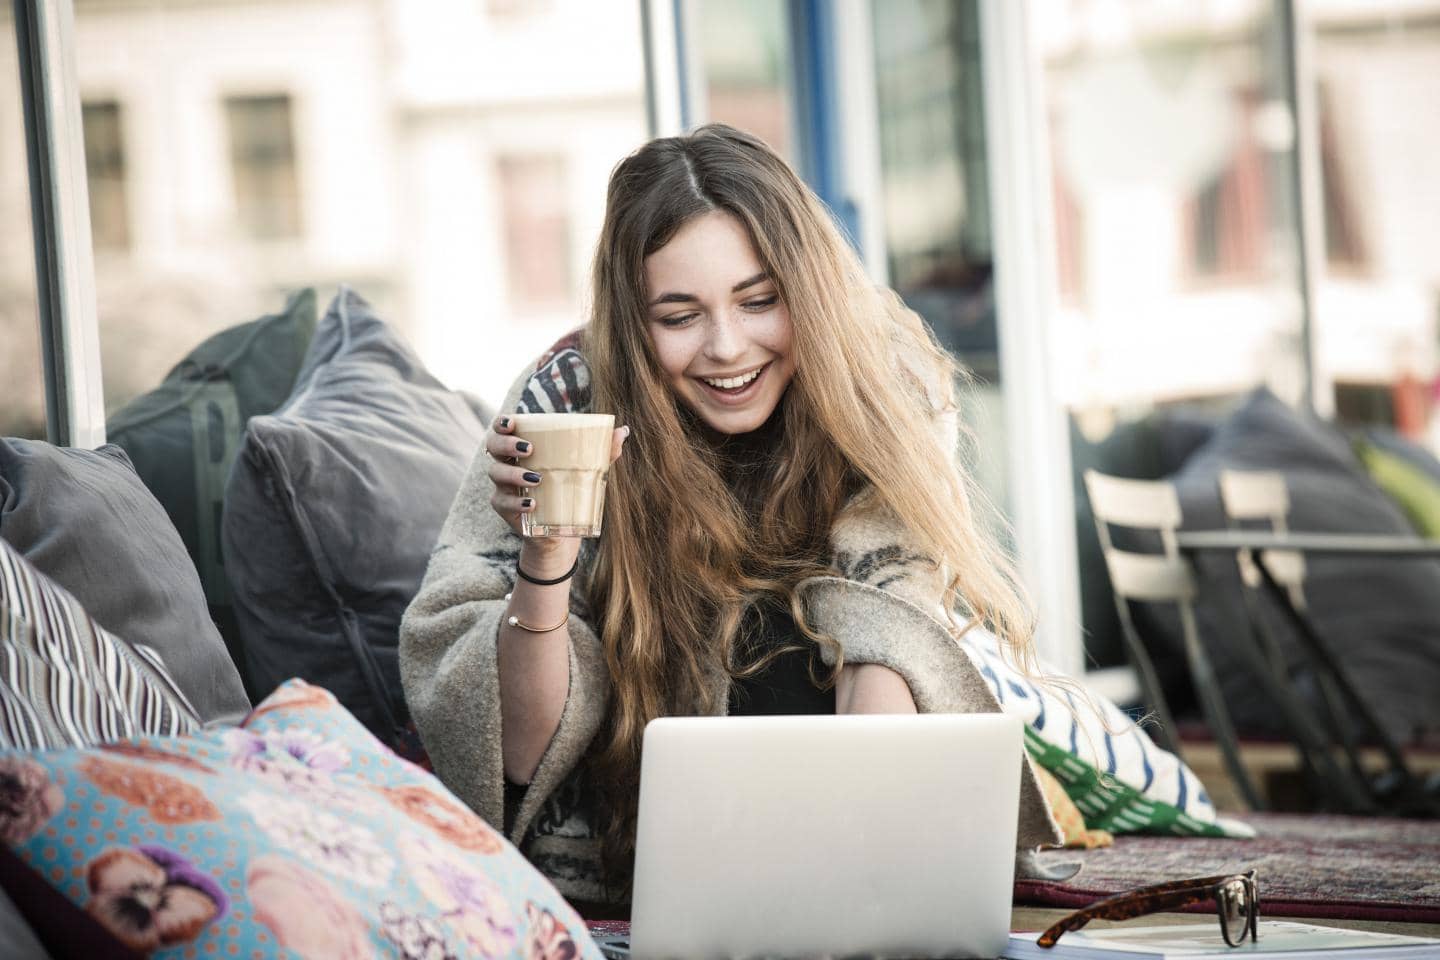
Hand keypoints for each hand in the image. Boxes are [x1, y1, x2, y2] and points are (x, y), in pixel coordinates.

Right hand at [485, 415, 630, 568]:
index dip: (500, 422)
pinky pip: (502, 502)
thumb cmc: (570, 489)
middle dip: (506, 444)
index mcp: (522, 447)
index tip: (512, 422)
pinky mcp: (504, 508)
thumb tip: (623, 431)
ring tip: (536, 479)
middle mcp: (507, 463)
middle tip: (528, 450)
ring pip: (496, 473)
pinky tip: (532, 504)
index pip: (501, 428)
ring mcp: (503, 486)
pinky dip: (516, 503)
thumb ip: (603, 450)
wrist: (561, 530)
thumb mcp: (587, 469)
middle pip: (493, 446)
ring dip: (513, 474)